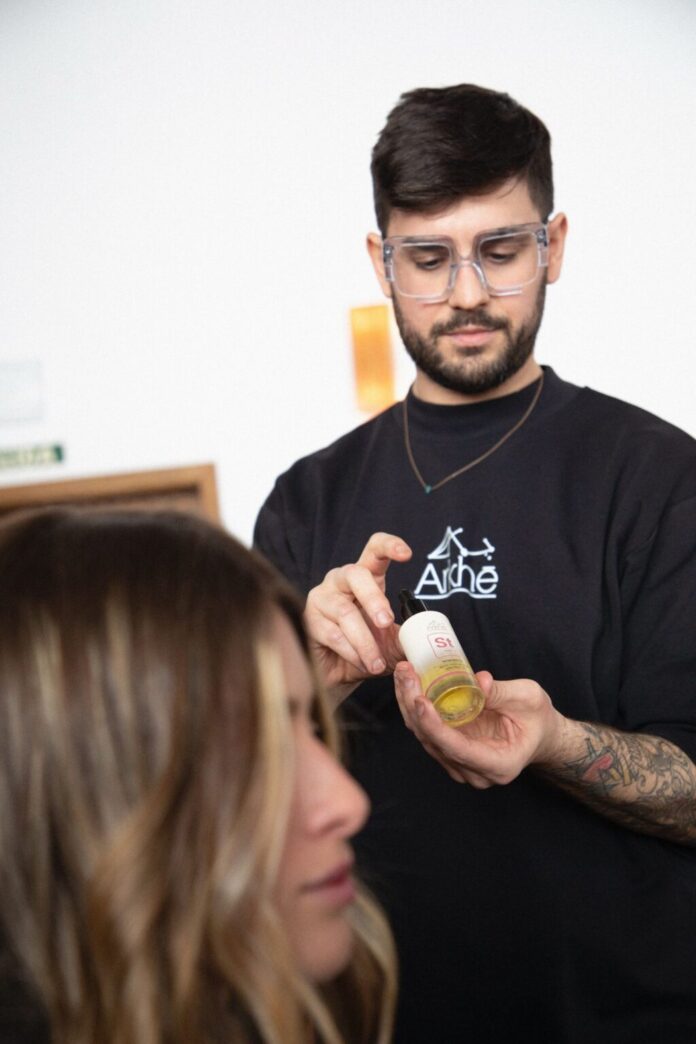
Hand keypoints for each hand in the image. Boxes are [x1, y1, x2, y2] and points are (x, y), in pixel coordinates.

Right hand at [304, 532, 411, 695]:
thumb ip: (405, 640)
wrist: (338, 676)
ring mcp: (322, 597)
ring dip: (364, 641)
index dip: (389, 546)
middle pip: (356, 574)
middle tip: (386, 622)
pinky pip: (332, 633)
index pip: (374, 550)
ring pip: (345, 612)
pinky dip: (351, 652)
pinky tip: (360, 663)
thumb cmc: (366, 650)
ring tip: (377, 663)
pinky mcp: (309, 618)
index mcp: (366, 577)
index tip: (407, 554)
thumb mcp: (392, 644)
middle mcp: (341, 581)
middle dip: (374, 599)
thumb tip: (421, 643)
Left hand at [393, 662, 564, 787]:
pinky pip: (426, 731)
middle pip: (434, 742)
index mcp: (499, 764)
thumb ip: (501, 692)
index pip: (458, 750)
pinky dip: (414, 707)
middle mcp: (475, 772)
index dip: (435, 727)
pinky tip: (408, 682)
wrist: (538, 733)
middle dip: (414, 706)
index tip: (420, 700)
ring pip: (424, 737)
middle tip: (406, 672)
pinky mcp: (450, 752)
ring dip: (409, 703)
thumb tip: (477, 680)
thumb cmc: (537, 718)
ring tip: (403, 672)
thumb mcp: (529, 698)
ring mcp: (460, 765)